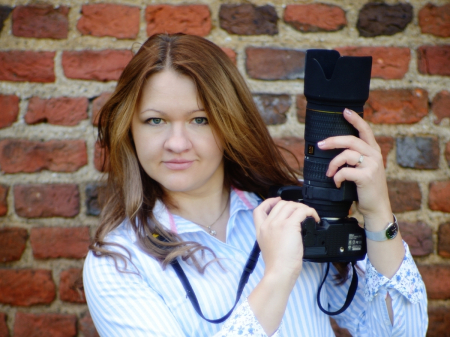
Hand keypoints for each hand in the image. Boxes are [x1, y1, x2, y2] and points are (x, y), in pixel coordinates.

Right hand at [253, 197, 319, 283]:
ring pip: (291, 205)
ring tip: (309, 216)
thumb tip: (287, 230)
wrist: (279, 272)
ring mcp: (277, 224)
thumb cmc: (277, 265)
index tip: (277, 200)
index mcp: (260, 230)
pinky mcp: (289, 226)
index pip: (259, 209)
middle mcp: (268, 224)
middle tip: (301, 213)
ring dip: (303, 208)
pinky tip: (314, 219)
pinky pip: (302, 211)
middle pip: (280, 204)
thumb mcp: (268, 247)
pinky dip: (310, 212)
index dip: (269, 202)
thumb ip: (273, 235)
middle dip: (292, 205)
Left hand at [317, 108, 391, 224]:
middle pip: (351, 140)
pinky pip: (344, 171)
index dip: (355, 119)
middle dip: (333, 141)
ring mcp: (372, 165)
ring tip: (329, 173)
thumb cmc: (365, 189)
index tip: (345, 111)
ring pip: (346, 155)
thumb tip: (334, 149)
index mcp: (374, 151)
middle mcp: (375, 155)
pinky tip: (336, 183)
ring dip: (332, 164)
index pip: (366, 130)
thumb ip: (355, 157)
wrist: (376, 208)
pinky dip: (336, 177)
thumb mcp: (363, 169)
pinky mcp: (366, 176)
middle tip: (320, 144)